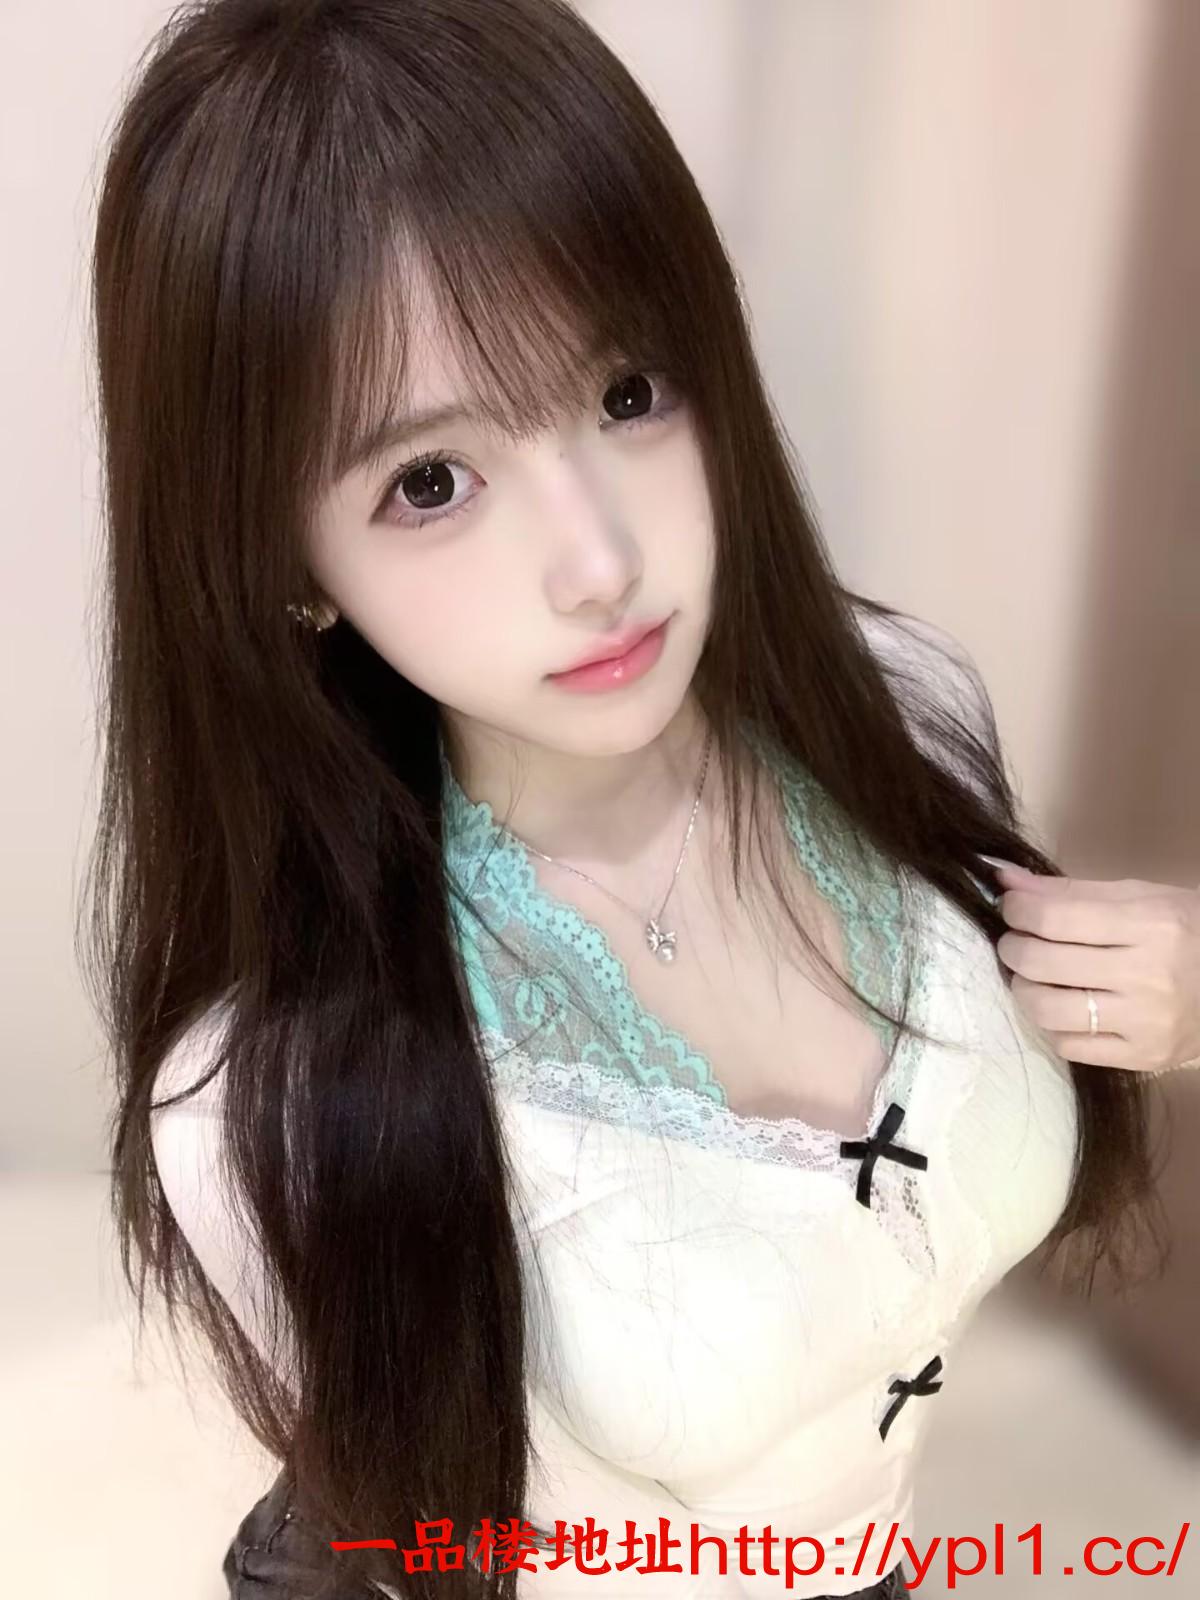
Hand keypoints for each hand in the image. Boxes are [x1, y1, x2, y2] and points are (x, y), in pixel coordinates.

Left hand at [980, 857, 1199, 1073]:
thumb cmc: (1188, 930)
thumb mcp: (1140, 897)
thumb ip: (1070, 891)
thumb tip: (1005, 879)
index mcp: (1151, 925)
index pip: (1056, 918)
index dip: (1018, 910)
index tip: (1011, 906)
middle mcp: (1148, 977)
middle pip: (1043, 963)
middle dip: (1013, 948)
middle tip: (1015, 941)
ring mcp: (1146, 1024)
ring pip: (1047, 1010)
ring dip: (1024, 989)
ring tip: (1032, 975)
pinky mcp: (1143, 1058)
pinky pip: (1069, 1046)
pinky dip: (1053, 1024)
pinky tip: (1063, 1006)